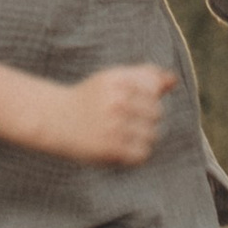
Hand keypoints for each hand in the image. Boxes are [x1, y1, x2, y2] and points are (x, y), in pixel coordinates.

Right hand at [52, 64, 176, 167]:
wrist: (54, 119)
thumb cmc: (89, 98)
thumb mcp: (112, 79)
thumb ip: (143, 76)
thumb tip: (173, 80)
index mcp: (116, 80)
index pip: (153, 89)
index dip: (146, 97)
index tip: (130, 101)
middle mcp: (116, 101)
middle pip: (156, 111)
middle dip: (145, 117)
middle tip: (125, 120)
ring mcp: (114, 126)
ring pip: (152, 133)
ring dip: (141, 136)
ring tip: (122, 133)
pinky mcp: (111, 148)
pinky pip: (142, 152)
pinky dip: (136, 152)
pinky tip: (121, 146)